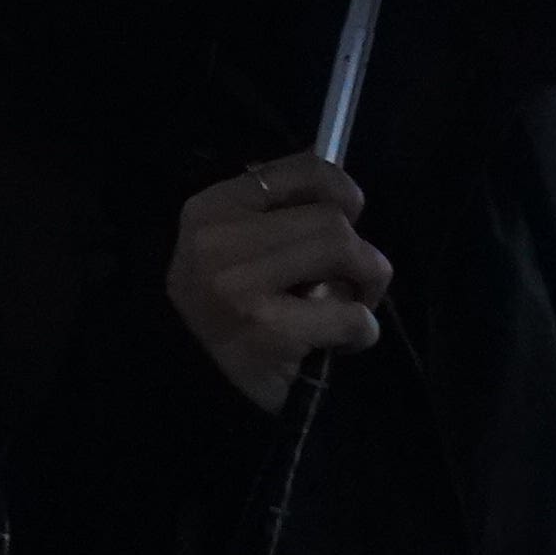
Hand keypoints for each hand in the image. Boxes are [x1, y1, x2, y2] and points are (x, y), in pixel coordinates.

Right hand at [166, 152, 387, 414]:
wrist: (188, 383)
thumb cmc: (221, 309)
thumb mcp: (228, 244)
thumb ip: (273, 213)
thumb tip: (336, 187)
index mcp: (213, 208)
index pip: (301, 171)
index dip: (342, 190)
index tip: (350, 215)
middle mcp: (221, 241)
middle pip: (332, 220)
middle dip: (360, 252)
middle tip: (355, 280)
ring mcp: (242, 287)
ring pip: (346, 253)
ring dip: (367, 286)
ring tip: (350, 307)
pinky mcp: (269, 333)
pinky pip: (351, 316)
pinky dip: (362, 331)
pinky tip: (342, 342)